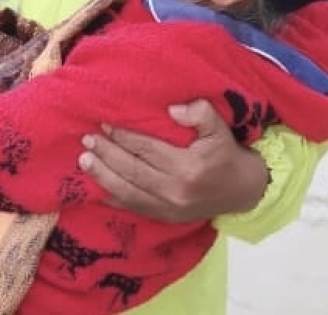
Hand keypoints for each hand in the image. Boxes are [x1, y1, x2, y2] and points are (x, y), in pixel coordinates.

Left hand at [78, 99, 268, 222]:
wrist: (243, 191)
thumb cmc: (227, 155)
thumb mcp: (220, 128)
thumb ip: (200, 113)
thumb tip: (172, 110)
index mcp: (188, 167)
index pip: (147, 149)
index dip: (124, 136)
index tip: (105, 123)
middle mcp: (174, 191)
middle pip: (132, 171)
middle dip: (106, 155)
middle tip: (87, 140)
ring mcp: (168, 208)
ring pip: (128, 192)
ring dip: (103, 176)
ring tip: (84, 160)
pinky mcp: (165, 218)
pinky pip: (133, 208)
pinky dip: (113, 198)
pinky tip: (96, 188)